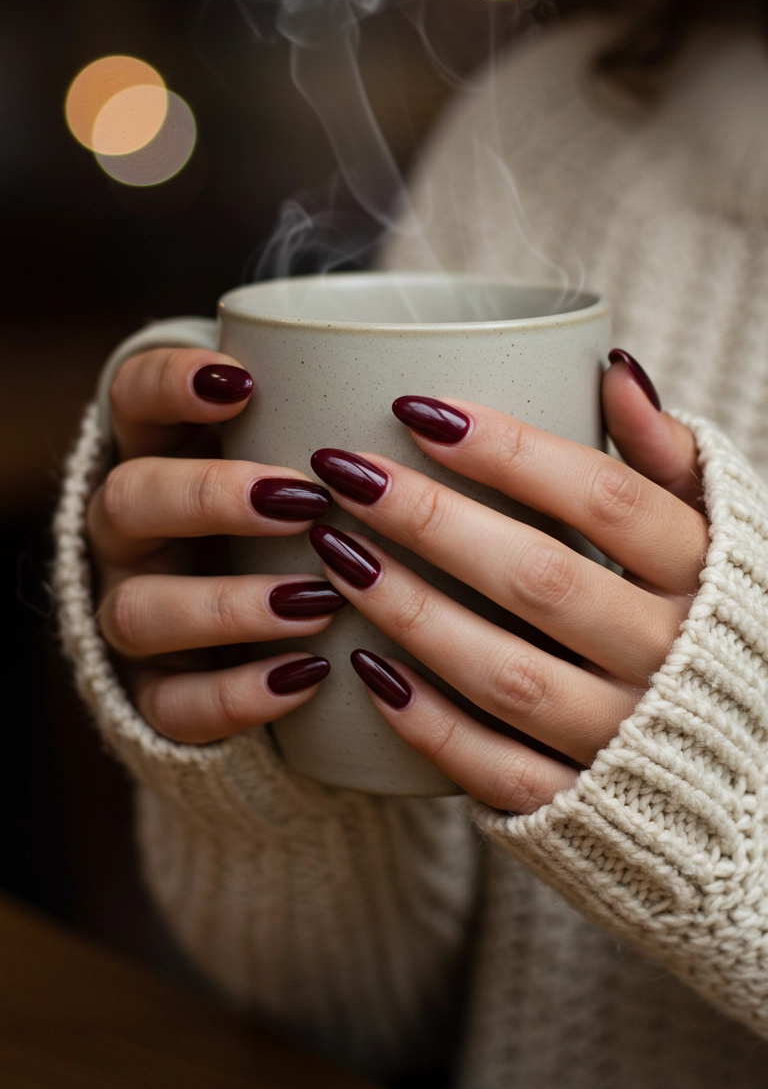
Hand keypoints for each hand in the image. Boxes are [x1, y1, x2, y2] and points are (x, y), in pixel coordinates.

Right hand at [87, 347, 344, 743]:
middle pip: (130, 500)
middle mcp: (131, 534)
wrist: (251, 637)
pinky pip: (171, 705)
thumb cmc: (298, 522)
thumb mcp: (304, 465)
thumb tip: (446, 403)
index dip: (172, 384)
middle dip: (212, 497)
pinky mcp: (152, 696)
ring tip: (317, 603)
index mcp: (159, 455)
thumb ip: (339, 434)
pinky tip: (305, 678)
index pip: (133, 398)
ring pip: (138, 610)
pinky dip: (237, 695)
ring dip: (228, 605)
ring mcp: (132, 614)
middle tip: (304, 502)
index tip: (243, 383)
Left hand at [307, 352, 709, 811]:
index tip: (416, 408)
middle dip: (432, 520)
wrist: (750, 772)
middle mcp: (666, 657)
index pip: (603, 499)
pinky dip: (428, 724)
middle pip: (540, 578)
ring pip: (504, 673)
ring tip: (335, 554)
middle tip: (345, 474)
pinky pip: (495, 769)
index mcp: (701, 576)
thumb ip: (666, 454)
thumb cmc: (711, 621)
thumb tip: (612, 365)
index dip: (509, 452)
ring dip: (412, 611)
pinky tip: (364, 669)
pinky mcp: (579, 804)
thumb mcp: (716, 532)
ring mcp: (622, 737)